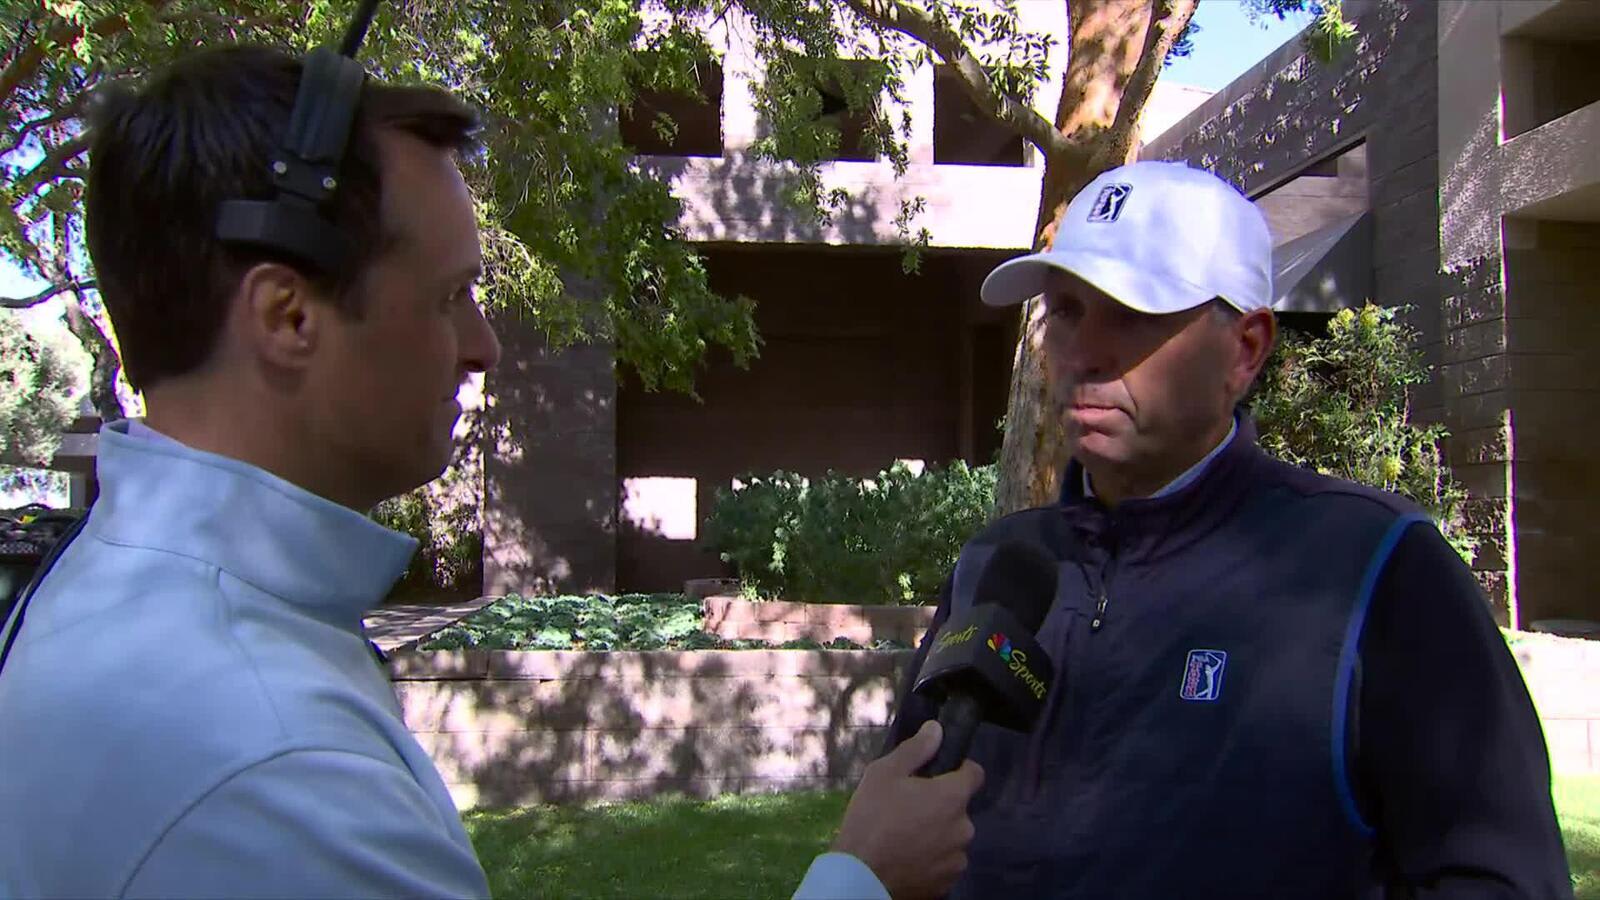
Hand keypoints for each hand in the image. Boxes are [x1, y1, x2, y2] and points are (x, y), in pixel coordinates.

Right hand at [831, 720, 984, 898]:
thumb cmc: (871, 819)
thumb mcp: (884, 774)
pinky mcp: (948, 883)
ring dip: (937, 834)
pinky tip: (908, 858)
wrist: (861, 876)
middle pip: (959, 808)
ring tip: (905, 838)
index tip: (936, 776)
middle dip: (940, 806)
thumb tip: (937, 729)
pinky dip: (932, 859)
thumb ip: (916, 750)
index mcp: (953, 797)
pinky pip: (945, 862)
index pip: (975, 773)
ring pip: (952, 837)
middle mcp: (964, 828)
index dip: (958, 770)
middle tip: (908, 809)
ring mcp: (958, 858)